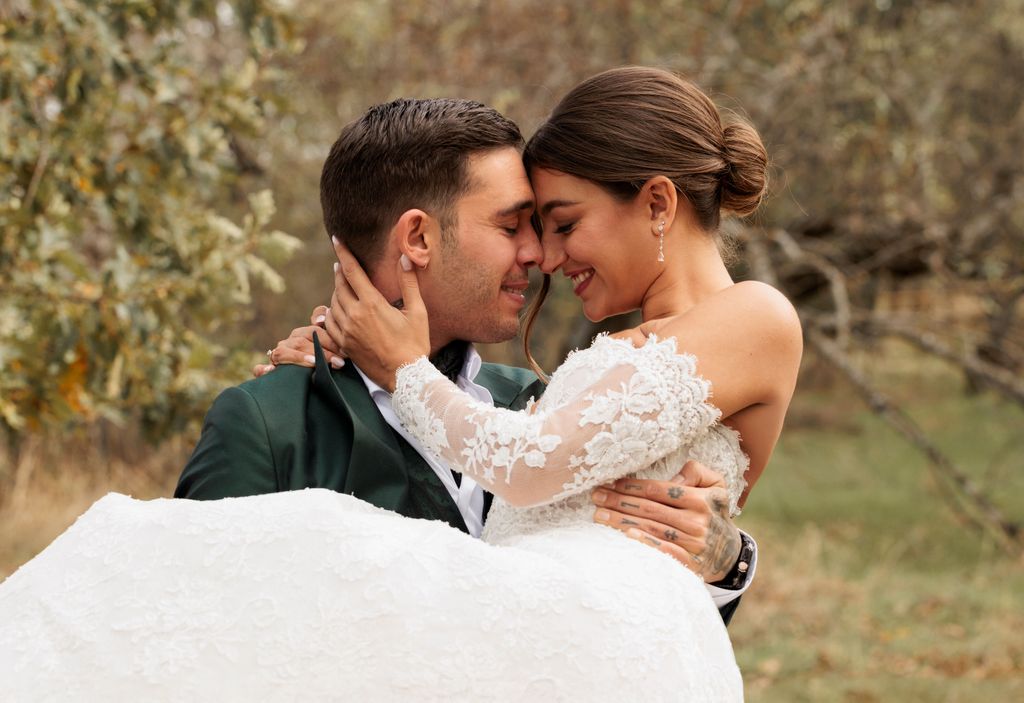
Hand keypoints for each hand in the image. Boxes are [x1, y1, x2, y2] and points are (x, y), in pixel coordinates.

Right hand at [252, 305, 345, 376]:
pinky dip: (263, 370)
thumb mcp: (332, 347)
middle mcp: (289, 343)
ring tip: (314, 363)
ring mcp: (277, 356)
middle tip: (338, 362)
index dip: (329, 340)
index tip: (344, 352)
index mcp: (303, 335)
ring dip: (298, 357)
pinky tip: (270, 371)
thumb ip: (328, 327)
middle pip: (301, 341)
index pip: (314, 331)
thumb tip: (319, 320)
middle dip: (321, 352)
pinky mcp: (268, 371)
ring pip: (283, 353)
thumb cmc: (326, 362)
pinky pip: (260, 369)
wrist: (313, 386)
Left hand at [324, 236, 429, 390]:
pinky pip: (330, 324)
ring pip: (333, 304)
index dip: (343, 253)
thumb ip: (409, 283)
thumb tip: (405, 257)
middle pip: (340, 286)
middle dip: (340, 272)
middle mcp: (355, 316)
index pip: (352, 272)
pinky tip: (336, 311)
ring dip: (337, 292)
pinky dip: (331, 313)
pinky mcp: (344, 345)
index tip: (336, 239)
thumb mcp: (417, 312)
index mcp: (372, 304)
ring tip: (342, 286)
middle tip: (341, 263)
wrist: (405, 376)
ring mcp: (347, 332)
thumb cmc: (415, 344)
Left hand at [591, 460, 741, 581]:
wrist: (730, 552)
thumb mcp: (716, 485)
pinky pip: (664, 552)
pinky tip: (626, 536)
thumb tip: (673, 479)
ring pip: (651, 529)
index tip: (610, 483)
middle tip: (596, 496)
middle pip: (650, 509)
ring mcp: (694, 544)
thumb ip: (696, 472)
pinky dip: (645, 543)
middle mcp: (697, 521)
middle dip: (619, 502)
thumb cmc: (714, 512)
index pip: (659, 490)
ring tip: (599, 515)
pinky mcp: (690, 564)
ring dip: (622, 521)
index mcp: (701, 500)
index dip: (632, 486)